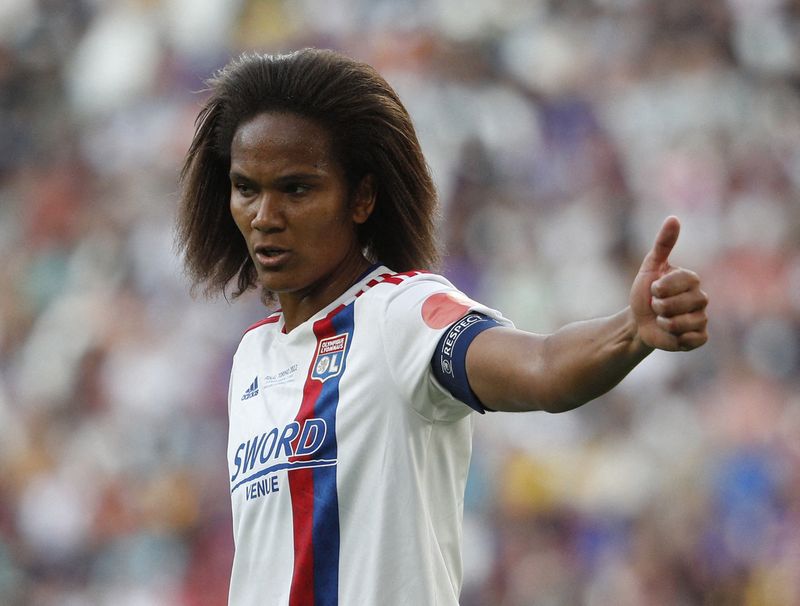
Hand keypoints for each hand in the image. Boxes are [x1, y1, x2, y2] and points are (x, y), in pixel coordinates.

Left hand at [629, 216, 708, 351]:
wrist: (638, 322)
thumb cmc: (644, 293)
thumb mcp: (650, 267)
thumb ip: (663, 244)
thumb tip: (673, 218)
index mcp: (692, 280)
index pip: (679, 282)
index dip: (660, 288)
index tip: (654, 289)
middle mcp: (701, 298)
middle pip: (678, 305)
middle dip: (659, 307)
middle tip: (656, 307)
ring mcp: (702, 318)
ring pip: (683, 323)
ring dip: (665, 323)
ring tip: (662, 320)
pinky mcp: (700, 337)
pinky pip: (692, 339)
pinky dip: (676, 338)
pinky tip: (671, 333)